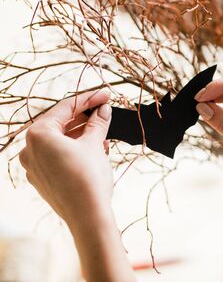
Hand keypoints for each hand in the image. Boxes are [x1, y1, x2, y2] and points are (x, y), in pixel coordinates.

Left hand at [19, 91, 112, 227]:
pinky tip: (91, 149)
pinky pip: (56, 156)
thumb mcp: (94, 144)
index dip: (89, 99)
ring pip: (58, 141)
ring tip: (102, 131)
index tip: (106, 96)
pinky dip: (73, 149)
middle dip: (84, 117)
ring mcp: (33, 166)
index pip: (66, 108)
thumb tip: (104, 108)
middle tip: (104, 111)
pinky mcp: (41, 179)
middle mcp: (29, 148)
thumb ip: (97, 122)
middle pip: (60, 124)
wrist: (87, 215)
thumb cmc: (88, 177)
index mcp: (38, 134)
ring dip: (80, 134)